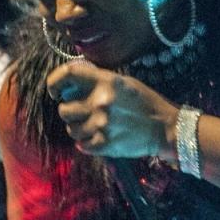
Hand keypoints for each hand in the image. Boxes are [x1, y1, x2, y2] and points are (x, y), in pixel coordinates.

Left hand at [46, 62, 178, 159]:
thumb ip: (98, 82)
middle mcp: (100, 102)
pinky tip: (99, 138)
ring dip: (78, 128)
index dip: (55, 82)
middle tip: (81, 113)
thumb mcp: (124, 83)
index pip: (69, 74)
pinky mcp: (104, 144)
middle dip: (69, 111)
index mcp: (106, 82)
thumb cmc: (145, 103)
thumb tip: (70, 85)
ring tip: (94, 126)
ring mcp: (101, 124)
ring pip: (71, 129)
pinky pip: (81, 145)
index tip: (54, 91)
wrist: (165, 128)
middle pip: (64, 109)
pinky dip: (87, 143)